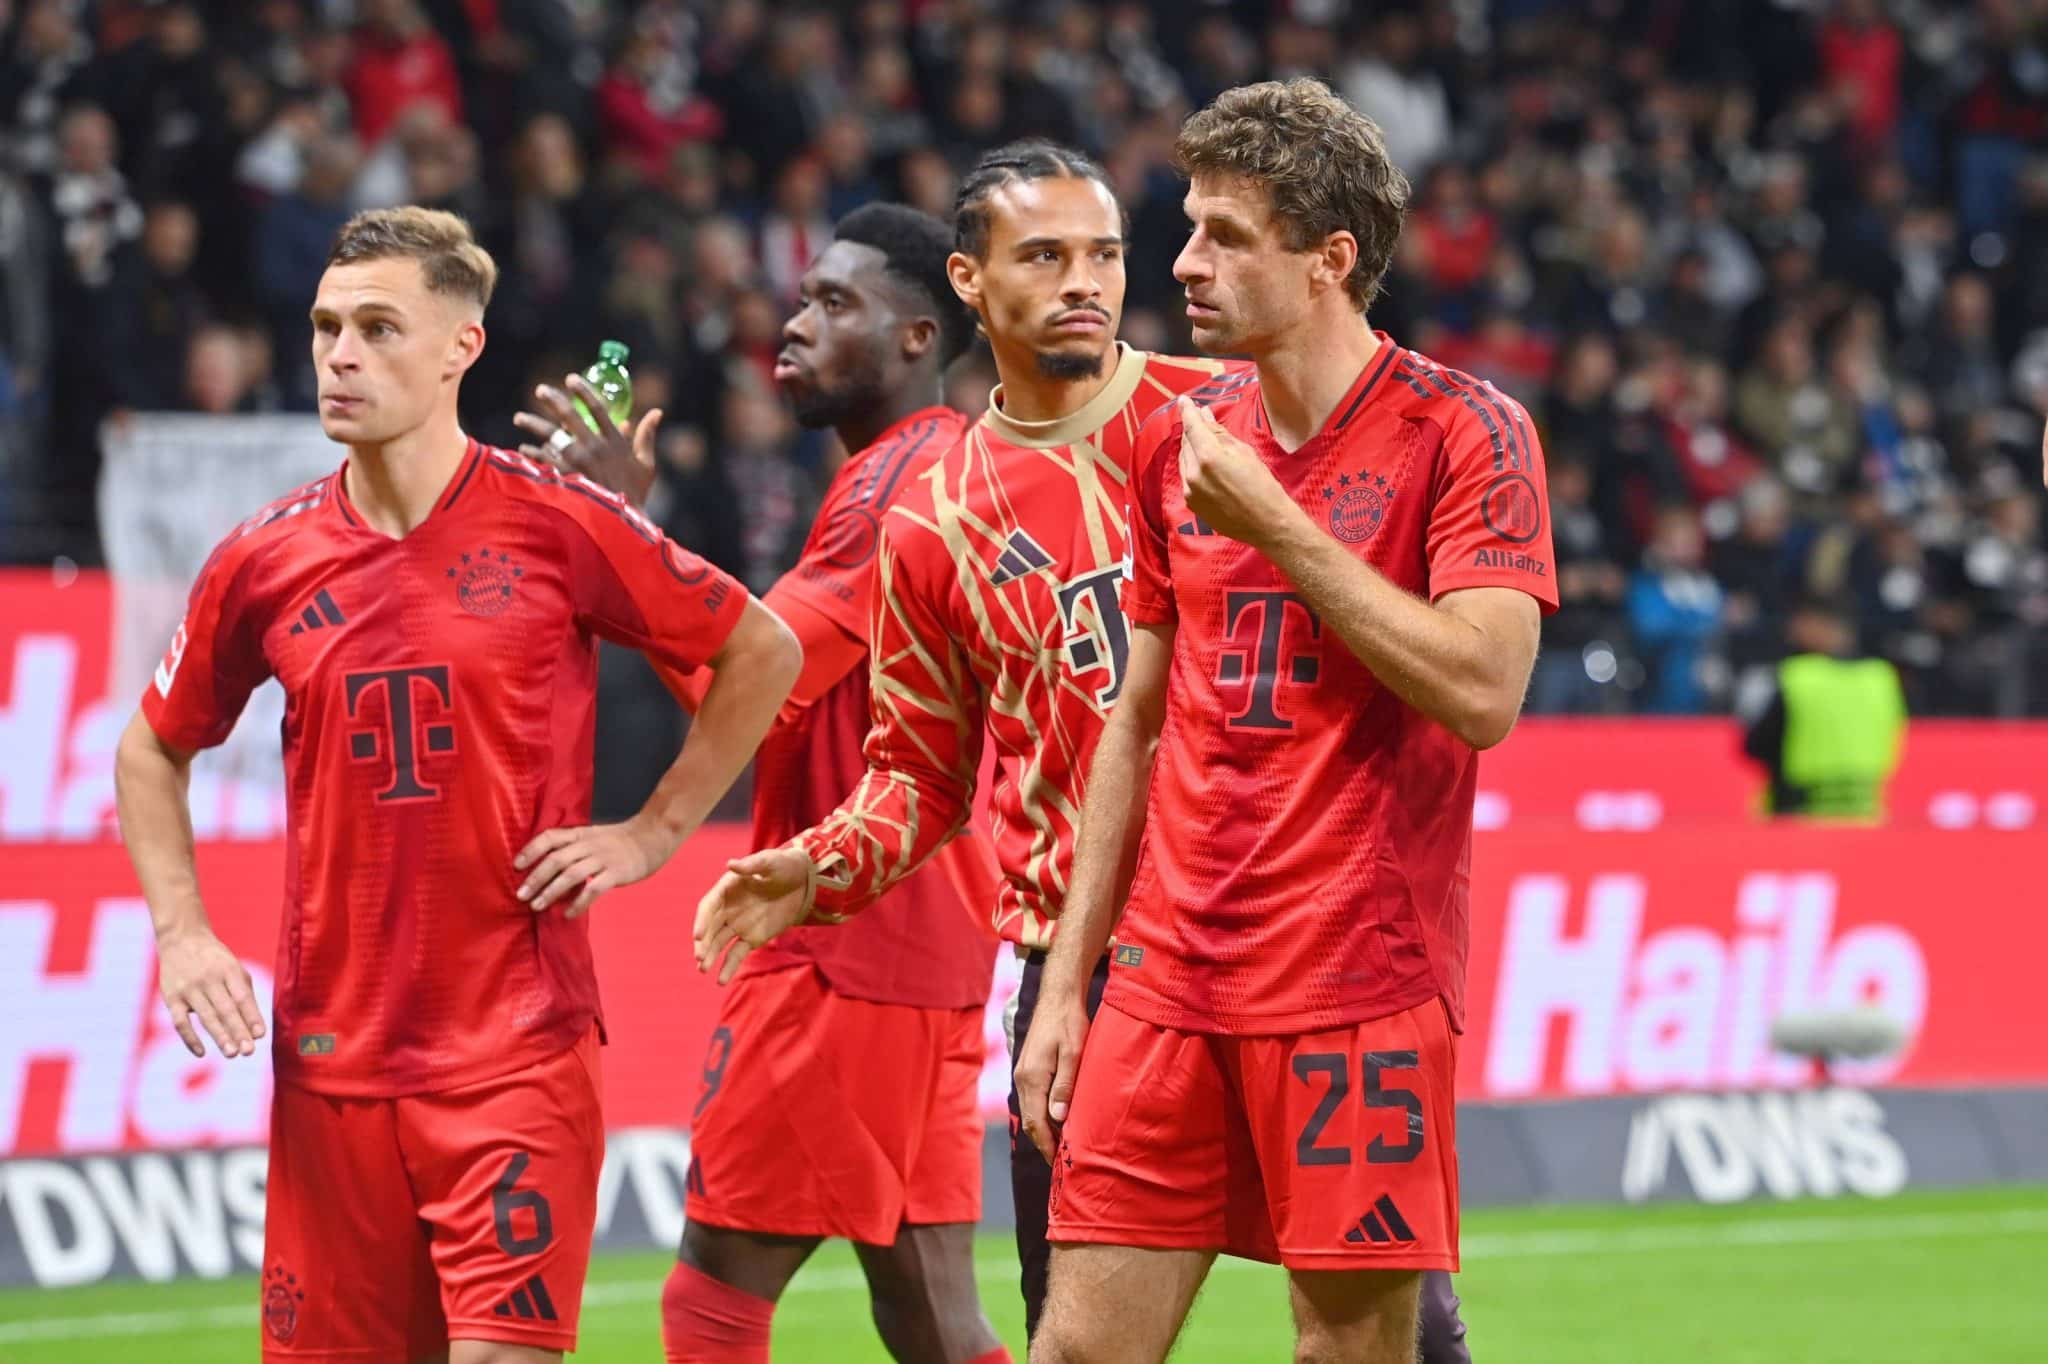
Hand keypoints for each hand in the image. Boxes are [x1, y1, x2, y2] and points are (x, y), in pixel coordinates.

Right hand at [156, 928, 265, 1058]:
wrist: (181, 938)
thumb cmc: (215, 960)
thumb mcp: (234, 968)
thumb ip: (245, 993)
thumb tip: (256, 1025)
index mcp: (229, 970)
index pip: (242, 997)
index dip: (252, 1016)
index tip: (261, 1035)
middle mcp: (209, 979)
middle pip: (226, 1009)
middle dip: (238, 1031)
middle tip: (249, 1052)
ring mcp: (188, 988)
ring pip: (206, 1016)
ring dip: (220, 1036)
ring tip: (232, 1054)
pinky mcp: (171, 997)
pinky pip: (180, 1021)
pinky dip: (190, 1038)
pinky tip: (201, 1053)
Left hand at [514, 375, 662, 507]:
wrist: (621, 523)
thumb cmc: (635, 494)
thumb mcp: (647, 464)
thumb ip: (647, 436)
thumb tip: (657, 412)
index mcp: (615, 441)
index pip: (597, 407)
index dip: (583, 390)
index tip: (570, 379)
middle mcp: (595, 447)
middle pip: (570, 415)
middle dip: (552, 399)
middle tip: (541, 391)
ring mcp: (578, 462)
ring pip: (550, 435)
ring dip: (533, 423)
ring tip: (519, 418)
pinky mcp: (565, 476)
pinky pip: (543, 459)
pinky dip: (531, 453)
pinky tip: (523, 448)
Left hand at [514, 817, 673, 915]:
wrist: (653, 837)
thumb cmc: (620, 841)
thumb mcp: (594, 836)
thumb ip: (573, 848)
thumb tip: (547, 869)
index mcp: (581, 834)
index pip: (550, 838)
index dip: (532, 850)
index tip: (516, 865)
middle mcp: (589, 845)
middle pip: (556, 860)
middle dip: (535, 878)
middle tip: (521, 895)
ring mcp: (603, 859)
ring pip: (571, 875)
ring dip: (551, 891)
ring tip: (537, 906)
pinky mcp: (616, 873)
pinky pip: (593, 889)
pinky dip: (578, 903)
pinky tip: (568, 914)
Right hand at [693, 847, 812, 983]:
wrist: (804, 883)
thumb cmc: (784, 866)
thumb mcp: (770, 862)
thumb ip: (751, 865)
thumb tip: (730, 864)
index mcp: (726, 889)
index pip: (708, 907)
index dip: (701, 921)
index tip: (698, 936)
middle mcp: (727, 908)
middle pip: (709, 928)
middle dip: (703, 943)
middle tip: (699, 958)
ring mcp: (738, 925)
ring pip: (718, 943)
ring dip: (709, 956)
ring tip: (702, 970)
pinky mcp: (751, 938)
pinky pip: (735, 954)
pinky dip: (728, 967)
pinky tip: (720, 980)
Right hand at [1014, 989, 1090, 1162]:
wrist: (1058, 997)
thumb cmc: (1069, 1022)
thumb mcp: (1073, 1053)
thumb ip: (1065, 1085)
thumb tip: (1058, 1117)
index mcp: (1032, 1078)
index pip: (1036, 1122)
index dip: (1047, 1145)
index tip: (1059, 1164)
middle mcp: (1023, 1079)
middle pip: (1030, 1120)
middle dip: (1044, 1142)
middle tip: (1061, 1162)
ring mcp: (1023, 1073)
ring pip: (1030, 1111)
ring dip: (1043, 1130)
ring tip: (1061, 1145)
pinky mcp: (1028, 1068)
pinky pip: (1032, 1100)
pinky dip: (1041, 1115)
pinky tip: (1056, 1119)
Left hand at [1176, 395, 1298, 547]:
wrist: (1266, 523)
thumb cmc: (1262, 485)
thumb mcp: (1244, 452)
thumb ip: (1220, 434)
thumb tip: (1205, 416)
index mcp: (1209, 457)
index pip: (1192, 427)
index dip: (1188, 411)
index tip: (1184, 401)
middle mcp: (1194, 474)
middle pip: (1186, 443)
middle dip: (1193, 430)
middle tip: (1201, 419)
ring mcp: (1190, 491)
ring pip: (1184, 460)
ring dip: (1192, 449)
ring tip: (1207, 442)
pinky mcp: (1191, 503)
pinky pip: (1187, 478)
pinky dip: (1194, 467)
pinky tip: (1207, 466)